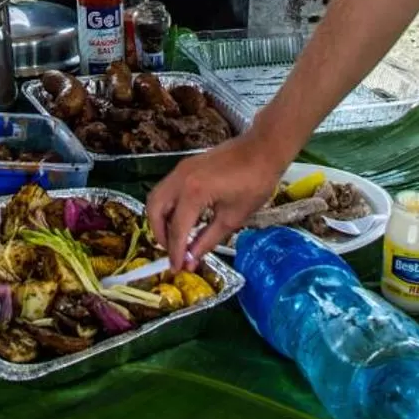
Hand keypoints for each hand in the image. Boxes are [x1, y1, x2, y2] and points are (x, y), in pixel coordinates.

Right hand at [147, 132, 293, 268]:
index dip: (176, 252)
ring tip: (175, 238)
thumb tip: (191, 260)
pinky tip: (182, 219)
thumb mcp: (233, 217)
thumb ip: (207, 240)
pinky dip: (168, 206)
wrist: (263, 149)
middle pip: (155, 210)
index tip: (176, 269)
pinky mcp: (185, 166)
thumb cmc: (254, 183)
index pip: (177, 230)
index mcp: (194, 193)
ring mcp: (181, 169)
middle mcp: (180, 179)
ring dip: (160, 219)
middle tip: (173, 252)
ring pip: (156, 197)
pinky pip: (167, 189)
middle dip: (159, 234)